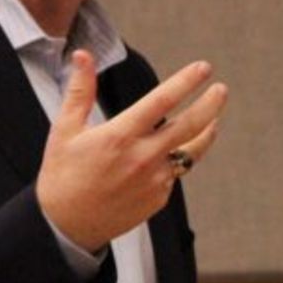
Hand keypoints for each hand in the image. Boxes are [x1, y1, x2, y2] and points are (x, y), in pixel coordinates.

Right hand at [37, 50, 226, 252]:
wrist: (65, 227)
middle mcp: (142, 157)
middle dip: (210, 104)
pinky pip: (175, 173)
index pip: (162, 101)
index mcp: (120, 136)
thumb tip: (84, 55)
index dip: (186, 81)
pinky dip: (177, 159)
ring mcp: (154, 180)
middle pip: (190, 125)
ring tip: (215, 120)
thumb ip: (80, 90)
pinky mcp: (158, 198)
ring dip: (206, 133)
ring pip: (190, 152)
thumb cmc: (62, 175)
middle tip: (221, 89)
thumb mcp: (65, 130)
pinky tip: (173, 152)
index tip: (203, 68)